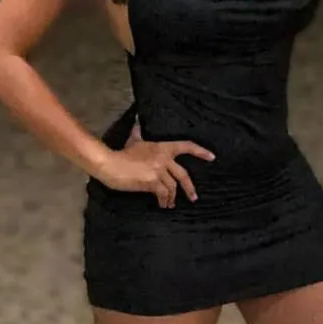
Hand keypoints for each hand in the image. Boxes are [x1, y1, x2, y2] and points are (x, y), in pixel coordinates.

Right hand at [97, 134, 214, 208]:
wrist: (110, 164)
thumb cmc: (121, 153)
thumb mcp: (133, 140)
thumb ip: (138, 131)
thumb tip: (137, 119)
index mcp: (162, 148)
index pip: (185, 146)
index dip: (200, 151)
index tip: (212, 157)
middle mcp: (164, 158)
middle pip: (183, 175)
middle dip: (189, 188)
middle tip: (194, 197)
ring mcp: (159, 171)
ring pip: (172, 187)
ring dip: (172, 198)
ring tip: (170, 204)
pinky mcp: (152, 182)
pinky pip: (163, 193)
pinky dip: (164, 200)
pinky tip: (163, 205)